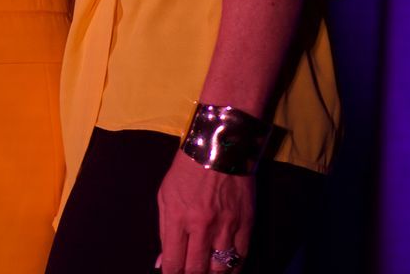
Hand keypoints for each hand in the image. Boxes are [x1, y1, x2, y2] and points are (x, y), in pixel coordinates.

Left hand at [157, 150, 253, 271]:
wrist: (220, 148)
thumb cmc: (186, 171)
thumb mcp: (165, 196)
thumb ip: (164, 231)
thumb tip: (163, 262)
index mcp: (177, 217)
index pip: (174, 261)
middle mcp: (202, 226)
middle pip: (197, 269)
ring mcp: (226, 226)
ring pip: (221, 268)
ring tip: (207, 272)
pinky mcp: (246, 224)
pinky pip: (241, 257)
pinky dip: (234, 268)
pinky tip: (227, 270)